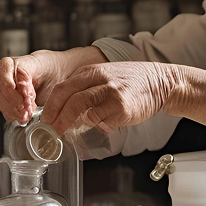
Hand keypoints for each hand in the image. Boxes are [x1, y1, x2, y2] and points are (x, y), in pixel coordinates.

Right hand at [0, 48, 106, 123]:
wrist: (65, 76)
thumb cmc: (55, 68)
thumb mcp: (45, 65)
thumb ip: (29, 75)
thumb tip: (21, 88)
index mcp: (15, 63)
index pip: (4, 68)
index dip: (8, 82)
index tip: (19, 93)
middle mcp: (9, 76)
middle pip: (0, 89)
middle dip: (12, 101)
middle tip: (26, 108)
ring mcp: (10, 91)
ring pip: (1, 101)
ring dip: (13, 110)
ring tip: (26, 114)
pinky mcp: (14, 104)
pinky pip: (7, 111)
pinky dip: (15, 116)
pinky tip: (25, 118)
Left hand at [41, 61, 183, 135]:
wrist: (161, 81)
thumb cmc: (132, 81)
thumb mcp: (105, 75)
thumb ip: (86, 88)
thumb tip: (66, 110)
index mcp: (92, 71)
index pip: (62, 88)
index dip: (50, 107)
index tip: (45, 120)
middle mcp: (100, 79)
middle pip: (69, 99)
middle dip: (56, 118)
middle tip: (49, 131)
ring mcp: (111, 93)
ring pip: (82, 109)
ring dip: (69, 124)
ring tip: (64, 134)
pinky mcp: (122, 107)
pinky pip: (103, 121)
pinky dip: (98, 127)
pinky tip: (103, 126)